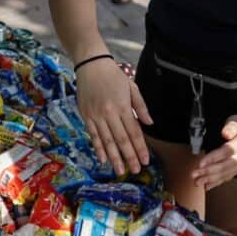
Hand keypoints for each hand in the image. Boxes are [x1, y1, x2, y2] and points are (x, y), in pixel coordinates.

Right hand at [76, 57, 152, 175]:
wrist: (91, 65)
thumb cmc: (114, 75)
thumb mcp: (132, 87)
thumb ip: (141, 106)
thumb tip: (149, 124)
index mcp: (123, 106)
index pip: (134, 132)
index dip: (140, 148)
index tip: (146, 160)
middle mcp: (109, 113)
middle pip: (121, 140)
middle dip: (129, 157)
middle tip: (135, 170)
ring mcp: (96, 116)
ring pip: (107, 141)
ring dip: (114, 157)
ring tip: (120, 170)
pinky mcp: (86, 116)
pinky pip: (93, 135)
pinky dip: (98, 148)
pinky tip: (103, 159)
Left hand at [191, 116, 236, 189]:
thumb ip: (231, 127)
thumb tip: (225, 134)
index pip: (226, 152)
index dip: (213, 158)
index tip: (201, 163)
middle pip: (224, 166)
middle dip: (208, 172)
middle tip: (194, 174)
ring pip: (225, 174)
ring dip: (210, 179)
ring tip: (197, 182)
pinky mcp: (236, 170)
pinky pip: (226, 177)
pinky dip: (216, 183)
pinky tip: (206, 186)